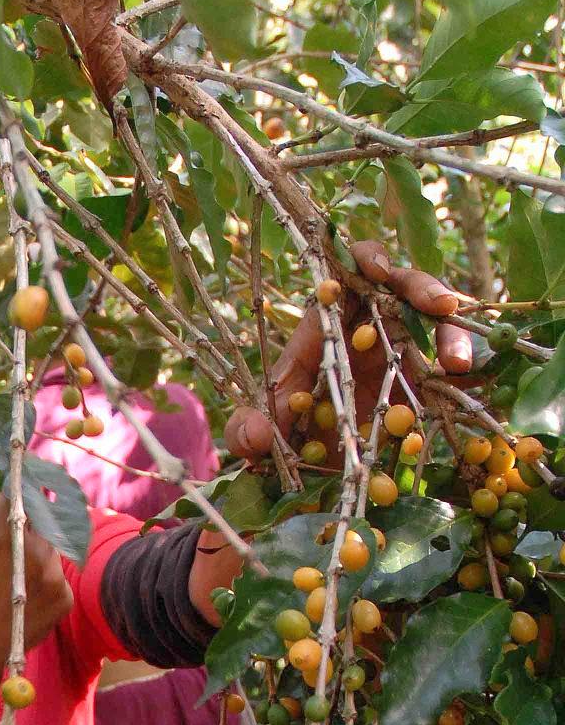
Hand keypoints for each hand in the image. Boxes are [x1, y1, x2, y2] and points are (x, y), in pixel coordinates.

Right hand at [0, 496, 72, 679]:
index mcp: (3, 534)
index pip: (17, 490)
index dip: (16, 480)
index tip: (16, 474)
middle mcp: (36, 551)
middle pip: (39, 517)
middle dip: (28, 515)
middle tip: (15, 522)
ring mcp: (55, 576)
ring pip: (50, 546)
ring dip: (36, 547)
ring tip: (11, 568)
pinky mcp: (65, 598)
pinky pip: (55, 575)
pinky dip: (42, 578)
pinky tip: (20, 594)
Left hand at [224, 239, 475, 460]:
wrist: (318, 464)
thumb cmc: (290, 425)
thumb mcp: (267, 425)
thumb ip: (250, 427)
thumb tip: (254, 436)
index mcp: (329, 320)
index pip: (348, 271)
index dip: (366, 260)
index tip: (378, 271)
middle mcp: (371, 326)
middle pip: (403, 287)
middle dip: (425, 289)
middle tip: (441, 306)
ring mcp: (403, 351)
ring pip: (436, 327)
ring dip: (452, 337)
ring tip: (457, 365)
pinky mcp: (427, 382)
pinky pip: (453, 369)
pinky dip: (468, 373)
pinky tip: (474, 385)